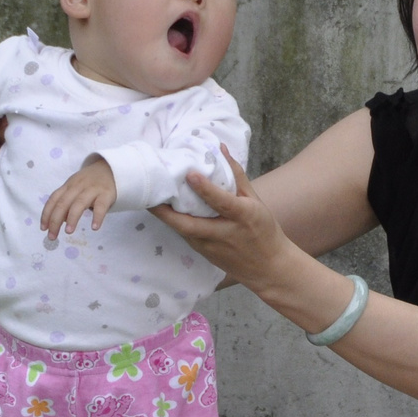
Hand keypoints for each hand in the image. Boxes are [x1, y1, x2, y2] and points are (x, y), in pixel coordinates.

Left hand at [42, 158, 116, 237]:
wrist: (111, 168)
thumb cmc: (91, 182)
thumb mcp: (75, 188)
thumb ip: (67, 203)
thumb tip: (60, 221)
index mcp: (68, 186)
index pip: (53, 200)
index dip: (46, 214)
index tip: (43, 228)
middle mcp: (77, 187)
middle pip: (63, 203)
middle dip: (55, 220)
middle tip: (52, 236)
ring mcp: (92, 189)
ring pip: (79, 204)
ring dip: (72, 218)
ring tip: (68, 232)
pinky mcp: (106, 194)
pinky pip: (101, 206)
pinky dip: (97, 217)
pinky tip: (94, 227)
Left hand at [152, 144, 292, 289]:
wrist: (268, 268)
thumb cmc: (264, 230)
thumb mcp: (256, 201)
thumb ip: (236, 175)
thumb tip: (221, 148)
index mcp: (242, 216)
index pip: (221, 201)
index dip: (204, 188)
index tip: (189, 174)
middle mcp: (224, 233)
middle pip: (189, 225)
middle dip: (166, 211)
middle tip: (149, 194)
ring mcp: (211, 247)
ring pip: (182, 231)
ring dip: (165, 216)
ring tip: (151, 198)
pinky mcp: (204, 253)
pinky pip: (186, 235)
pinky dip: (175, 222)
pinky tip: (165, 211)